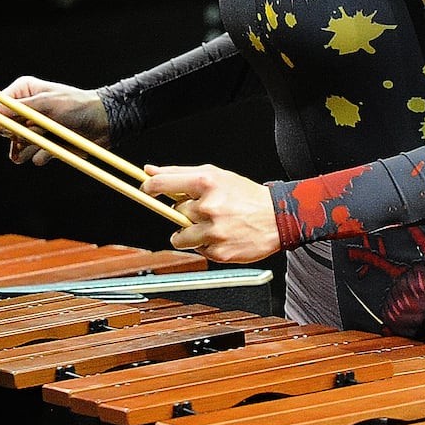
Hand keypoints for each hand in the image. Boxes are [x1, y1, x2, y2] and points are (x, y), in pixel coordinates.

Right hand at [0, 76, 110, 165]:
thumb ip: (16, 108)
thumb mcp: (45, 104)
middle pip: (5, 129)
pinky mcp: (46, 145)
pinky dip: (42, 155)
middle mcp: (26, 110)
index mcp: (23, 93)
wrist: (105, 123)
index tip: (4, 129)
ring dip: (29, 147)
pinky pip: (33, 156)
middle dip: (18, 135)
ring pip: (18, 146)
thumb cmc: (77, 106)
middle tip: (34, 131)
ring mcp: (36, 129)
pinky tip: (53, 150)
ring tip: (46, 140)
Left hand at [142, 163, 280, 263]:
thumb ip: (178, 173)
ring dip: (188, 232)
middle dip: (183, 211)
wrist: (278, 218)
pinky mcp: (219, 253)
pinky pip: (197, 250)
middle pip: (174, 212)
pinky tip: (221, 236)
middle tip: (203, 210)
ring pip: (180, 236)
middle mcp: (209, 208)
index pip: (162, 184)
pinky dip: (204, 244)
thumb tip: (148, 170)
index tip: (146, 190)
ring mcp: (214, 232)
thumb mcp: (214, 176)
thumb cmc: (245, 195)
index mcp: (207, 184)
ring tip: (210, 225)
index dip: (149, 187)